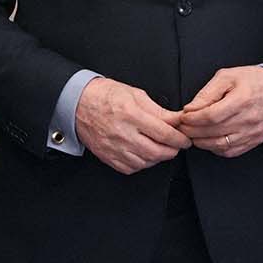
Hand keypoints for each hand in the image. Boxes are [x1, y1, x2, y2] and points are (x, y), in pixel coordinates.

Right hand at [75, 75, 191, 173]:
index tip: (185, 139)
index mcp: (131, 115)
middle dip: (173, 150)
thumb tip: (177, 120)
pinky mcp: (108, 157)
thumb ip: (159, 110)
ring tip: (160, 147)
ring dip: (158, 157)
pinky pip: (132, 168)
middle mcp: (123, 134)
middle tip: (176, 144)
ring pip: (146, 162)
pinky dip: (142, 163)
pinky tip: (144, 153)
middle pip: (158, 152)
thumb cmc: (105, 96)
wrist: (77, 104)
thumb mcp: (135, 94)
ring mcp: (114, 148)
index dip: (180, 139)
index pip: (164, 134)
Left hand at [173, 64, 262, 158]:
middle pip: (213, 132)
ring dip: (202, 142)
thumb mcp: (227, 77)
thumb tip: (191, 109)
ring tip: (193, 134)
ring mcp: (252, 133)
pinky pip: (230, 151)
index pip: (211, 116)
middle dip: (193, 131)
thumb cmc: (253, 81)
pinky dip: (215, 148)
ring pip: (220, 145)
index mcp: (241, 100)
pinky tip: (209, 140)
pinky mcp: (254, 141)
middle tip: (183, 127)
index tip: (184, 117)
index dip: (193, 119)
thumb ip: (207, 93)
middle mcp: (248, 119)